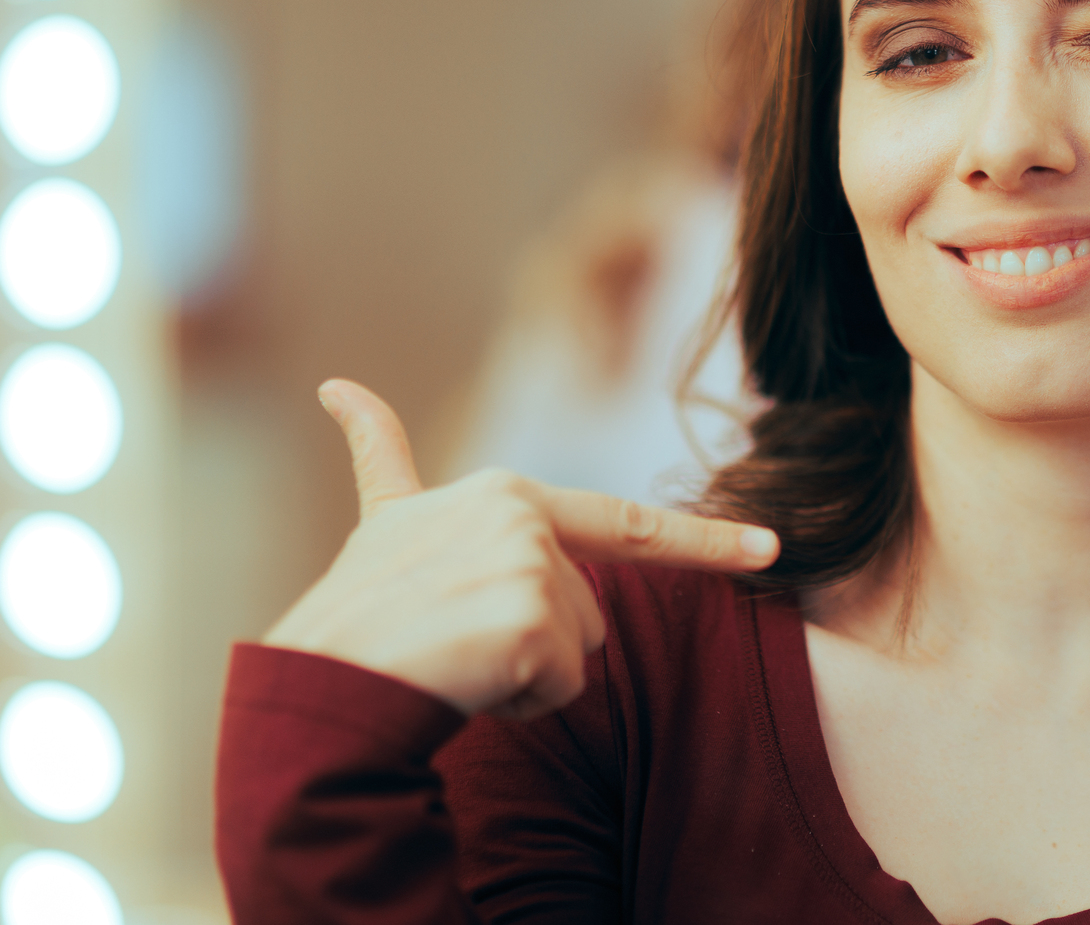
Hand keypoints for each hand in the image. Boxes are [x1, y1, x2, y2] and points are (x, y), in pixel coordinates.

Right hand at [264, 379, 778, 717]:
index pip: (626, 523)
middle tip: (458, 640)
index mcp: (506, 494)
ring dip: (526, 673)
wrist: (317, 678)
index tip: (772, 548)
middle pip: (593, 611)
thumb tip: (339, 388)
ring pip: (582, 652)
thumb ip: (383, 459)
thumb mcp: (382, 526)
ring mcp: (532, 564)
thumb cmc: (357, 614)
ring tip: (453, 655)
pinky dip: (517, 701)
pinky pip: (562, 687)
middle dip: (542, 644)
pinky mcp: (534, 618)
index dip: (706, 539)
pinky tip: (459, 677)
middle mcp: (524, 516)